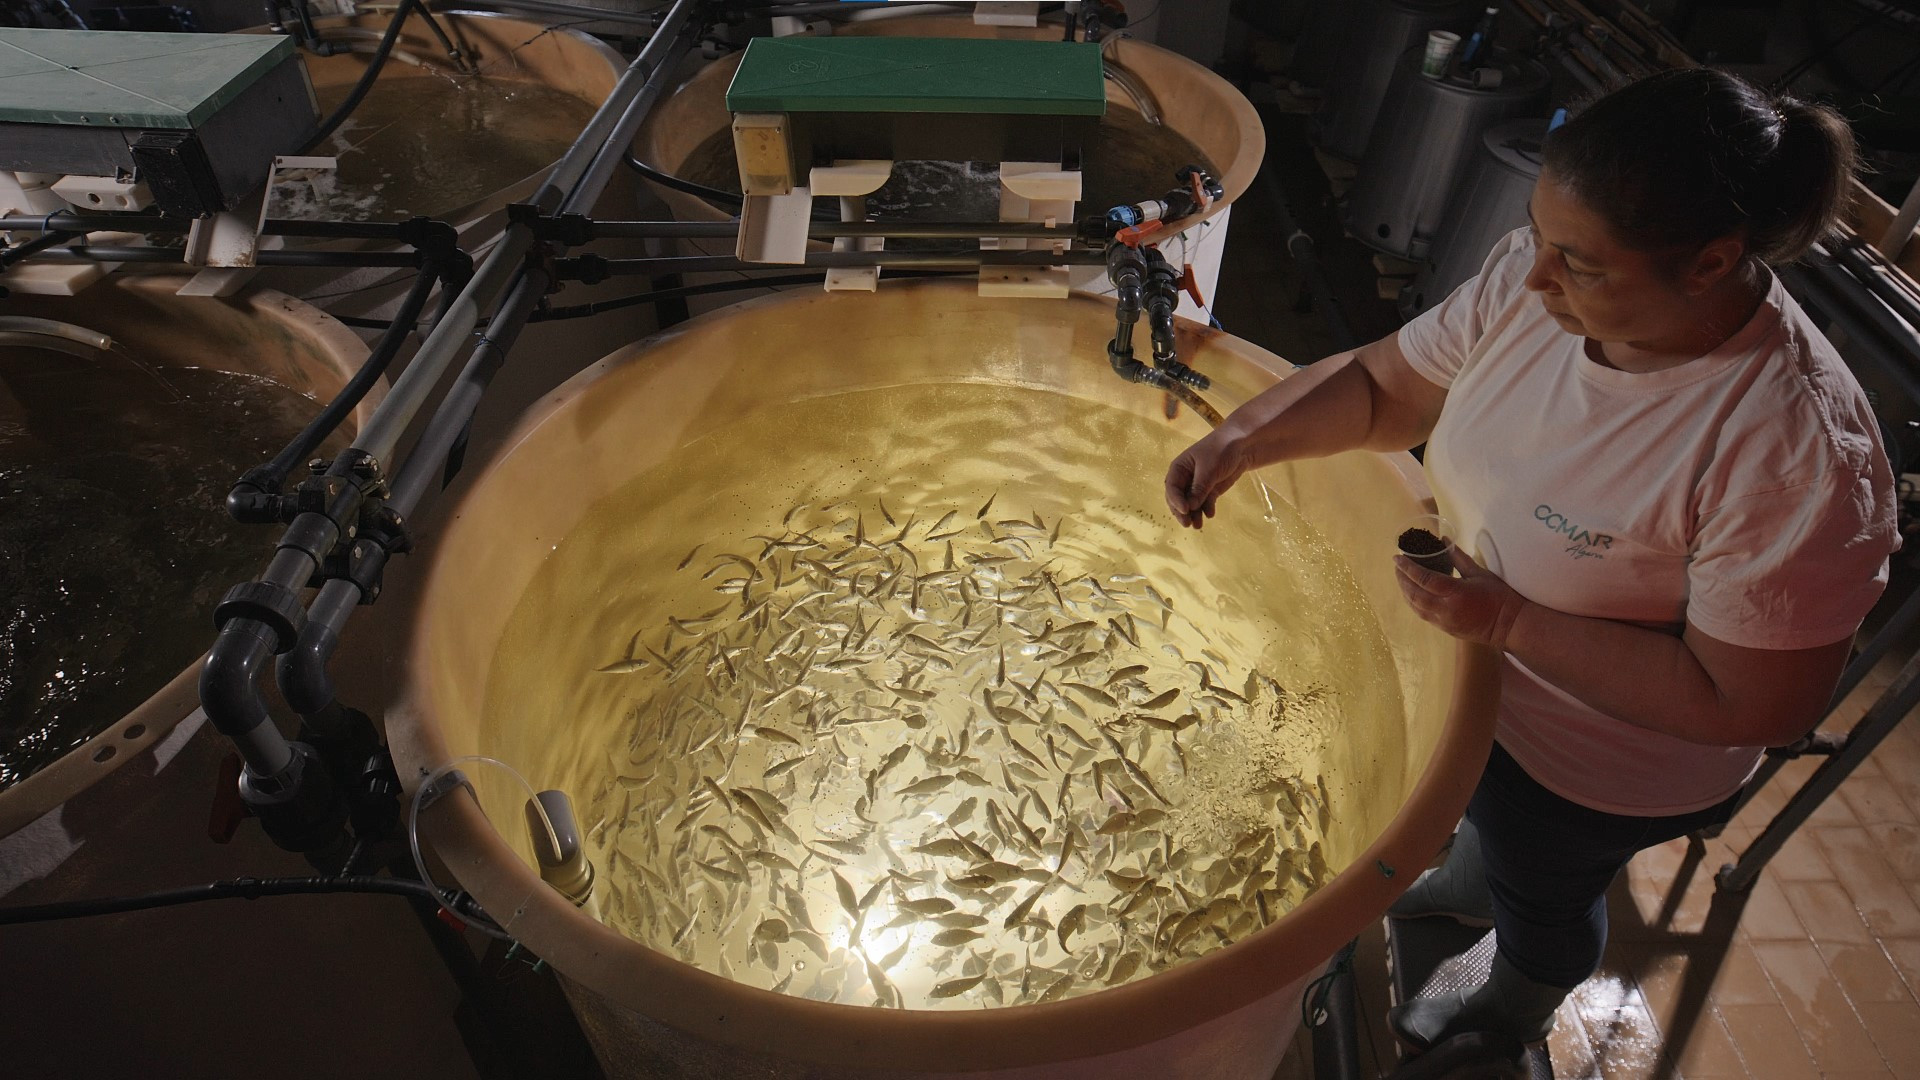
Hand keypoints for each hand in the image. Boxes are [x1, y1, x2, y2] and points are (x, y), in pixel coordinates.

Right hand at [1165, 430, 1247, 528]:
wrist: (1241, 445)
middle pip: (1179, 499)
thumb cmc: (1220, 450)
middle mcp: (1185, 479)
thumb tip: (1189, 507)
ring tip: (1199, 525)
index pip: (1172, 487)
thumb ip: (1199, 488)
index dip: (1176, 500)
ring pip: (1191, 504)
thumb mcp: (1208, 469)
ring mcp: (1198, 486)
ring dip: (1194, 514)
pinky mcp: (1210, 490)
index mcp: (1179, 468)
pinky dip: (1206, 509)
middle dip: (1182, 512)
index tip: (1185, 510)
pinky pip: (1204, 503)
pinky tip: (1210, 514)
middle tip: (1188, 524)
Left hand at [1394, 547, 1528, 650]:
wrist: (1509, 626)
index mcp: (1455, 593)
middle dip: (1402, 579)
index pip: (1424, 579)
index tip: (1397, 557)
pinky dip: (1413, 603)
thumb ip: (1459, 558)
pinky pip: (1422, 614)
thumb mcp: (1479, 573)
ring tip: (1400, 578)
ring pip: (1416, 606)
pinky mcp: (1445, 629)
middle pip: (1415, 593)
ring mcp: (1443, 621)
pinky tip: (1410, 594)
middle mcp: (1445, 609)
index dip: (1407, 567)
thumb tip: (1444, 540)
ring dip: (1405, 592)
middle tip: (1396, 566)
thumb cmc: (1499, 597)